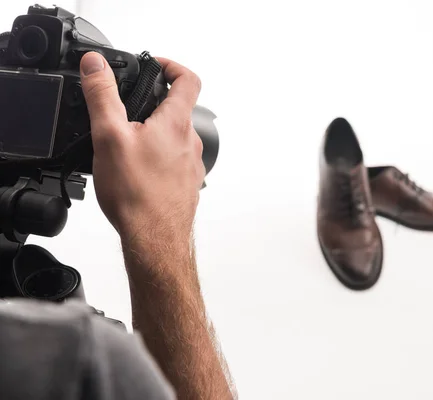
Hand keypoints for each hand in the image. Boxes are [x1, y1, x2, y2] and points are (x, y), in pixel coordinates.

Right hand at [79, 52, 204, 243]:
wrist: (155, 238)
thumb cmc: (138, 194)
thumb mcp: (109, 137)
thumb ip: (103, 96)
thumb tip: (96, 65)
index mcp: (176, 123)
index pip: (188, 79)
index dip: (172, 65)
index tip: (156, 65)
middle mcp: (191, 142)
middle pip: (180, 110)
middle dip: (154, 104)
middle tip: (130, 108)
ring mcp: (192, 164)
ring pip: (177, 137)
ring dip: (156, 132)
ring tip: (129, 143)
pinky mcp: (187, 183)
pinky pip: (176, 161)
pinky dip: (159, 157)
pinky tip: (139, 171)